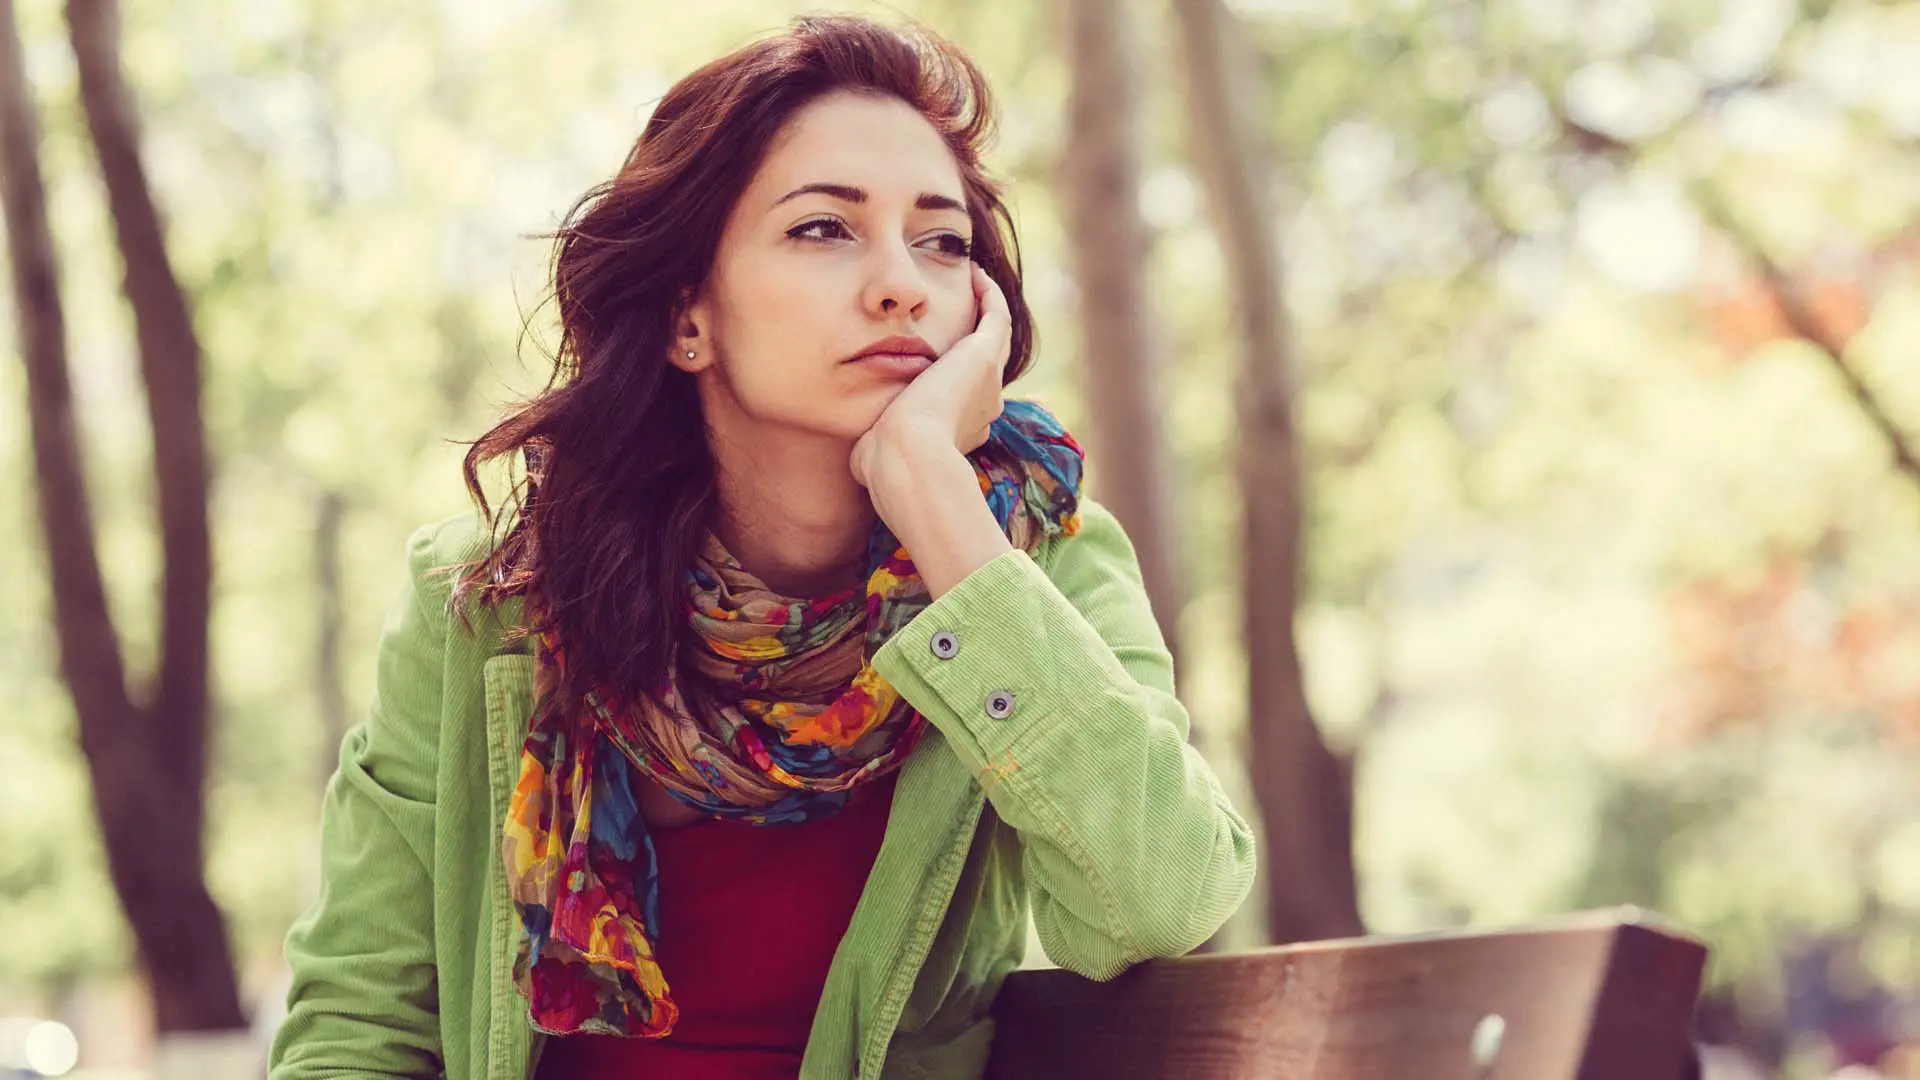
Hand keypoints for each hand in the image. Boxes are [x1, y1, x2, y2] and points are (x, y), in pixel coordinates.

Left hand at [848, 262, 1008, 493]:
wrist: (906, 456)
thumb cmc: (886, 464)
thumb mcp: (880, 455)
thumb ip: (877, 448)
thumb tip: (863, 453)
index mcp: (964, 429)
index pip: (968, 399)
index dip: (958, 378)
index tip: (941, 360)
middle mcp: (985, 405)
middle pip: (990, 364)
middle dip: (979, 337)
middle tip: (967, 310)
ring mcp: (990, 380)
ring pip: (997, 337)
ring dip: (989, 309)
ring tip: (975, 284)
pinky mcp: (982, 355)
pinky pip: (996, 315)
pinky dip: (988, 295)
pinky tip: (973, 274)